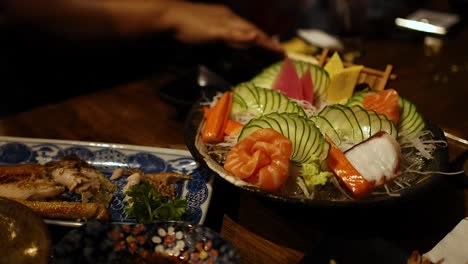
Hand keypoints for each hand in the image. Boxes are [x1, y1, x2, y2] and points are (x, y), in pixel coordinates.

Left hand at [161, 2, 282, 51]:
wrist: (169, 17)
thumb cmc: (192, 27)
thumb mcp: (215, 33)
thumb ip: (236, 36)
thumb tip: (256, 37)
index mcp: (233, 21)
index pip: (256, 34)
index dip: (269, 44)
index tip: (282, 53)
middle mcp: (229, 18)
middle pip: (252, 31)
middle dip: (265, 41)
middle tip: (277, 51)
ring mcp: (220, 19)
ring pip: (242, 29)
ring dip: (254, 38)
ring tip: (262, 45)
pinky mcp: (210, 24)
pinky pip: (232, 31)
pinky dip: (240, 37)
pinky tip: (237, 39)